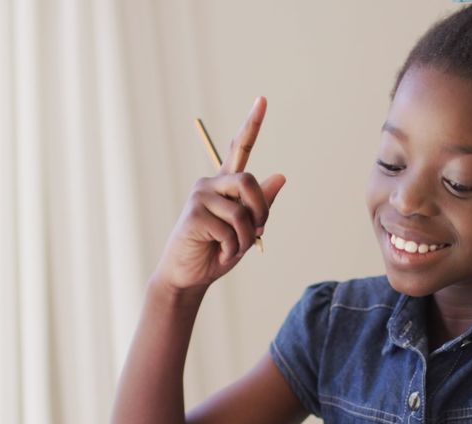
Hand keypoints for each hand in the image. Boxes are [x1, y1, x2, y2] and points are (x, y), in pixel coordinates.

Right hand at [153, 97, 286, 292]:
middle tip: (257, 231)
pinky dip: (232, 248)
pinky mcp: (194, 215)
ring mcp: (200, 197)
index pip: (240, 148)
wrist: (189, 276)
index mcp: (226, 185)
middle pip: (249, 181)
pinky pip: (229, 229)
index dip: (252, 124)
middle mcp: (211, 184)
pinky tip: (218, 253)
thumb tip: (281, 176)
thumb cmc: (217, 251)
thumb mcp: (247, 229)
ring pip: (242, 211)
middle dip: (261, 209)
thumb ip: (261, 205)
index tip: (263, 99)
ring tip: (232, 249)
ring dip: (245, 237)